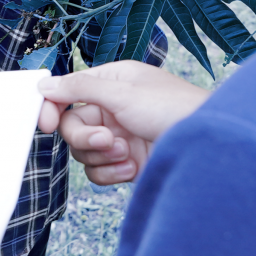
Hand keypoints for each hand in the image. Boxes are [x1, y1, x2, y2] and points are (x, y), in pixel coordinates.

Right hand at [39, 61, 208, 184]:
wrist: (210, 147)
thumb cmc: (175, 109)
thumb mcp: (123, 93)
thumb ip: (79, 88)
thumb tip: (45, 84)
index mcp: (112, 82)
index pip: (68, 92)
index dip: (52, 107)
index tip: (44, 123)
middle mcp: (113, 108)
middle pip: (72, 126)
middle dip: (86, 137)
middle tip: (107, 140)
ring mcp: (120, 136)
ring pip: (83, 151)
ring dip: (102, 156)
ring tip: (128, 153)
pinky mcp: (127, 163)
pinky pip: (99, 172)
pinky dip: (111, 173)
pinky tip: (133, 167)